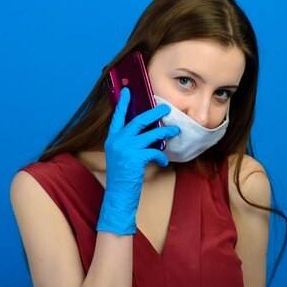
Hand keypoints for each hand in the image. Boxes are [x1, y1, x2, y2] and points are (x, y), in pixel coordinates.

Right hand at [96, 87, 179, 234]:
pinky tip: (163, 161)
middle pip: (139, 120)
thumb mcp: (121, 156)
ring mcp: (126, 149)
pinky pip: (154, 152)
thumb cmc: (123, 176)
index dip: (123, 103)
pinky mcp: (135, 158)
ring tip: (175, 130)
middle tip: (166, 108)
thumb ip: (128, 143)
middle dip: (154, 112)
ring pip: (151, 134)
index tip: (128, 91)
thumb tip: (148, 132)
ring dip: (166, 131)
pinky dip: (161, 156)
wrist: (118, 194)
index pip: (117, 117)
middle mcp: (117, 141)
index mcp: (112, 139)